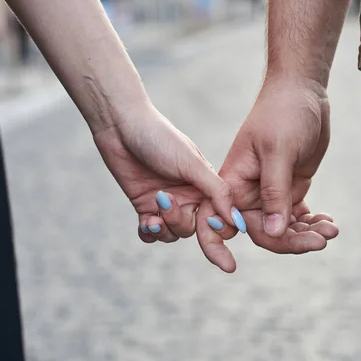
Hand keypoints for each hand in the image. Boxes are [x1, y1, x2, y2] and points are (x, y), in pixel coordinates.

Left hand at [93, 102, 243, 242]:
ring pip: (171, 233)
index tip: (206, 222)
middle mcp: (187, 196)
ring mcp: (165, 202)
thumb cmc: (161, 138)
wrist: (122, 126)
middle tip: (164, 200)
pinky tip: (145, 224)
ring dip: (162, 230)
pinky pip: (150, 232)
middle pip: (191, 229)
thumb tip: (238, 221)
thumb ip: (217, 191)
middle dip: (178, 222)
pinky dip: (148, 233)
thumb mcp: (193, 164)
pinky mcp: (143, 205)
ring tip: (152, 217)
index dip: (213, 225)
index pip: (217, 217)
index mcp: (204, 186)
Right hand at [194, 77, 337, 271]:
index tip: (231, 267)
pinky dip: (312, 223)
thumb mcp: (278, 150)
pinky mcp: (290, 188)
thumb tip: (272, 232)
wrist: (303, 92)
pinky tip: (330, 223)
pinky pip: (297, 217)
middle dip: (290, 240)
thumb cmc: (283, 113)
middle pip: (261, 232)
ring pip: (283, 228)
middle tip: (321, 239)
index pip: (220, 221)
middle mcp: (248, 191)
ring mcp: (270, 191)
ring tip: (331, 230)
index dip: (218, 247)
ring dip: (306, 233)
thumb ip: (274, 191)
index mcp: (233, 181)